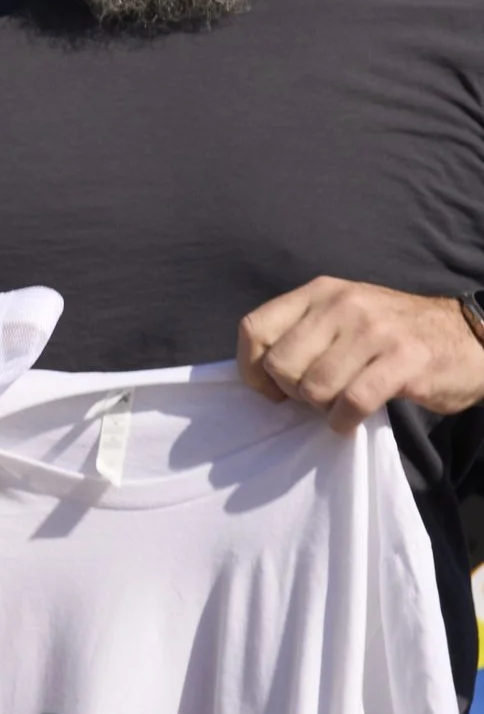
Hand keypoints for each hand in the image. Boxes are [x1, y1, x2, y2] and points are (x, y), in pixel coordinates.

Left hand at [236, 276, 483, 431]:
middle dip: (291, 391)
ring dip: (321, 408)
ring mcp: (375, 330)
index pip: (254, 328)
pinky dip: (343, 421)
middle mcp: (343, 304)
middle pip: (280, 364)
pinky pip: (351, 402)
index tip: (268, 389)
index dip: (251, 368)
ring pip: (313, 386)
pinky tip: (349, 421)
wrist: (469, 337)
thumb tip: (255, 372)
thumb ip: (302, 332)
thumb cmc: (393, 335)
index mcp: (320, 291)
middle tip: (315, 397)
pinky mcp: (403, 360)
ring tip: (339, 403)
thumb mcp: (342, 316)